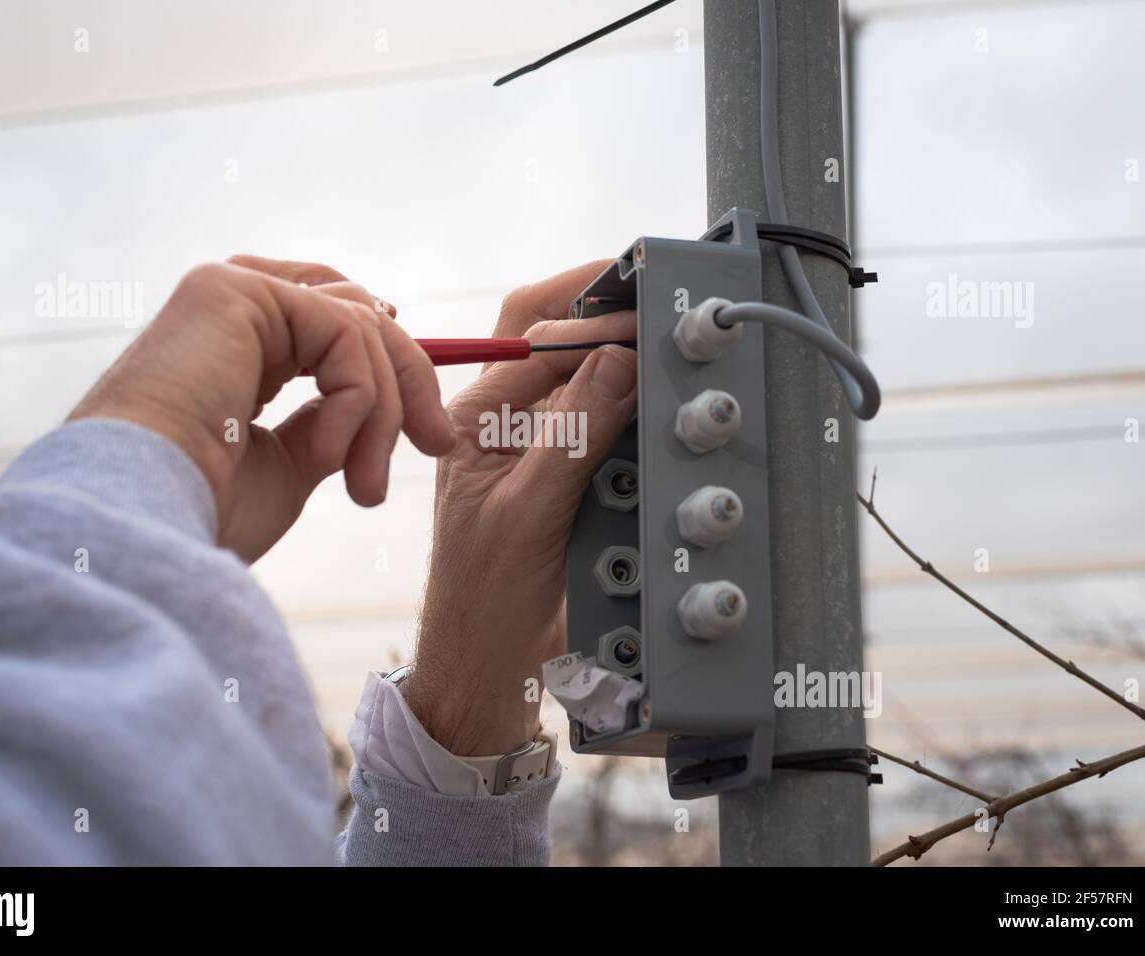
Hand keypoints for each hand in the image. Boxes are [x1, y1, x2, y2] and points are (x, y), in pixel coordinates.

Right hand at [69, 255, 454, 561]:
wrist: (145, 519)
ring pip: (361, 325)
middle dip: (408, 383)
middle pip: (361, 312)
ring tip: (364, 485)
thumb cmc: (204, 508)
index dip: (394, 368)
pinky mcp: (235, 289)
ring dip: (383, 410)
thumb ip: (330, 424)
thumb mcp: (290, 464)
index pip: (338, 326)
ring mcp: (229, 290)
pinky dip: (359, 396)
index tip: (431, 433)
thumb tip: (376, 409)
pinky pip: (343, 330)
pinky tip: (331, 454)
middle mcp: (230, 306)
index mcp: (237, 344)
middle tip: (436, 445)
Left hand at [404, 262, 637, 755]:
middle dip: (604, 312)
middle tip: (661, 299)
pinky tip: (660, 396)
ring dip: (623, 354)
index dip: (589, 317)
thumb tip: (617, 361)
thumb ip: (572, 435)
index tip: (643, 310)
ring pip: (587, 373)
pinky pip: (607, 418)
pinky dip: (635, 402)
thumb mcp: (528, 512)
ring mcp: (542, 444)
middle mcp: (508, 421)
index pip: (532, 336)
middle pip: (555, 337)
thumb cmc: (486, 596)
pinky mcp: (574, 472)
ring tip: (666, 339)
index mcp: (478, 418)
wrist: (493, 662)